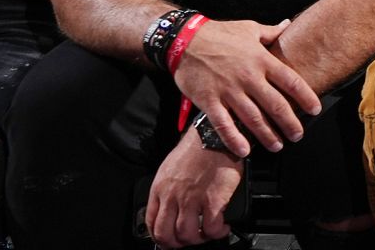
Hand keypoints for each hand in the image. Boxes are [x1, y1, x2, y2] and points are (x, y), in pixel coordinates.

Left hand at [145, 130, 244, 248]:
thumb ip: (168, 188)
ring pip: (187, 235)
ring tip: (207, 234)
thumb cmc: (197, 147)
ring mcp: (192, 200)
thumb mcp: (171, 166)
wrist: (216, 135)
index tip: (170, 238)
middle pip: (166, 235)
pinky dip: (218, 233)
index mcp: (160, 188)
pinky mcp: (213, 201)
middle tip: (188, 240)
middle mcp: (173, 197)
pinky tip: (222, 228)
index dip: (161, 237)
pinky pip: (212, 228)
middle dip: (177, 244)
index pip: (151, 223)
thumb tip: (172, 204)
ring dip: (198, 240)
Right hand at [173, 19, 322, 156]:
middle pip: (276, 105)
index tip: (315, 109)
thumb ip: (271, 32)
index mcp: (261, 59)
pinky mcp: (209, 101)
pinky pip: (223, 125)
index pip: (291, 81)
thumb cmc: (219, 33)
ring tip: (277, 146)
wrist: (184, 39)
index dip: (306, 97)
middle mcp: (248, 77)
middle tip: (298, 135)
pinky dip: (234, 139)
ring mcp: (228, 90)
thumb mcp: (249, 28)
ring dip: (267, 135)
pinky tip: (245, 150)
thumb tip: (288, 25)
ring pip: (253, 118)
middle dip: (290, 123)